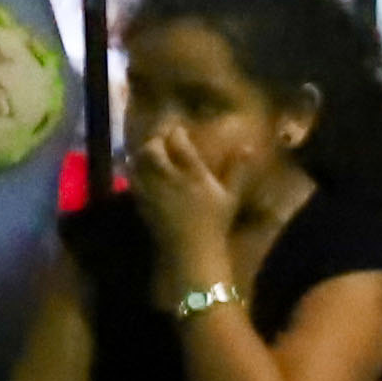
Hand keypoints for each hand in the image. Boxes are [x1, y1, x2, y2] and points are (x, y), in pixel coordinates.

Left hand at [140, 118, 250, 288]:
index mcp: (194, 175)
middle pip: (154, 148)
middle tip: (160, 135)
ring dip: (143, 150)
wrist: (191, 252)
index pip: (179, 142)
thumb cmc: (214, 224)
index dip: (176, 131)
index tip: (178, 128)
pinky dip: (136, 167)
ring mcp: (153, 190)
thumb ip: (237, 170)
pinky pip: (134, 177)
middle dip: (156, 137)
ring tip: (149, 148)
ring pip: (140, 160)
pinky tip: (141, 167)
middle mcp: (170, 178)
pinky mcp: (142, 201)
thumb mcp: (230, 197)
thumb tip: (247, 147)